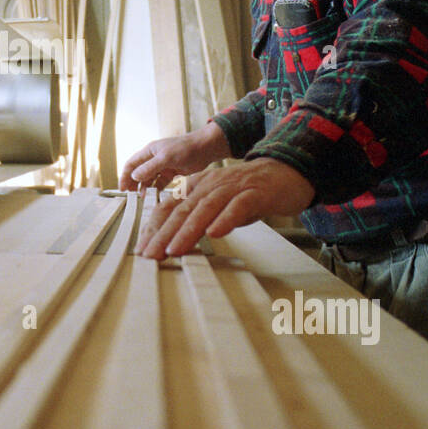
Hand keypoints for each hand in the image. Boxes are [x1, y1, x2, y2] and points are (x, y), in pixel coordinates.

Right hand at [119, 123, 231, 191]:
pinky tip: (155, 195)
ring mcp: (163, 165)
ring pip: (149, 178)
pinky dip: (156, 188)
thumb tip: (134, 176)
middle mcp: (154, 158)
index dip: (125, 176)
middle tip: (131, 195)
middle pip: (138, 172)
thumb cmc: (185, 148)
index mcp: (149, 151)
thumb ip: (150, 167)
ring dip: (145, 187)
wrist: (205, 149)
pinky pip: (160, 182)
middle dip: (133, 183)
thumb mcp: (166, 158)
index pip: (132, 164)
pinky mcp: (172, 171)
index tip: (122, 188)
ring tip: (144, 197)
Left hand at [136, 157, 315, 259]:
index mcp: (197, 186)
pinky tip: (215, 234)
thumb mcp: (216, 204)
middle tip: (150, 255)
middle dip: (163, 234)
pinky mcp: (255, 193)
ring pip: (205, 209)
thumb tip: (172, 243)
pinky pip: (238, 207)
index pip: (169, 207)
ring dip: (187, 230)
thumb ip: (196, 219)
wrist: (285, 173)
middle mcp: (210, 184)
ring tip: (174, 249)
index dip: (154, 228)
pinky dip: (225, 220)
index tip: (142, 249)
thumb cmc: (248, 193)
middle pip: (182, 210)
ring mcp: (232, 188)